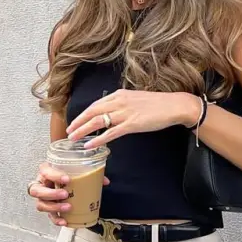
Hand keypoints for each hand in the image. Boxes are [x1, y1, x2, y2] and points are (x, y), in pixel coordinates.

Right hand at [27, 162, 109, 226]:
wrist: (62, 179)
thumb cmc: (66, 173)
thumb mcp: (76, 170)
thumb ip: (89, 173)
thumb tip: (104, 181)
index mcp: (46, 172)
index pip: (45, 171)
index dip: (54, 175)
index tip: (67, 179)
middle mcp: (41, 184)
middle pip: (37, 190)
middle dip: (51, 193)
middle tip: (66, 195)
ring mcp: (43, 198)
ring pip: (40, 204)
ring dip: (54, 207)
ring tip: (67, 207)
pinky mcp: (48, 208)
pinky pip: (49, 216)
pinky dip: (56, 219)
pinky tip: (65, 221)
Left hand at [66, 89, 201, 146]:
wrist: (174, 106)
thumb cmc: (157, 104)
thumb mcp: (135, 100)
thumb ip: (122, 104)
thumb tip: (112, 112)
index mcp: (119, 95)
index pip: (95, 104)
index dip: (83, 114)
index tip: (74, 122)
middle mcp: (119, 102)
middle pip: (92, 112)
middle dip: (78, 122)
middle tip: (68, 132)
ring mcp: (125, 113)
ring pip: (97, 122)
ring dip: (83, 131)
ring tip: (73, 138)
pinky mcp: (132, 124)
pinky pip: (110, 133)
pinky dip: (98, 139)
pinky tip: (89, 145)